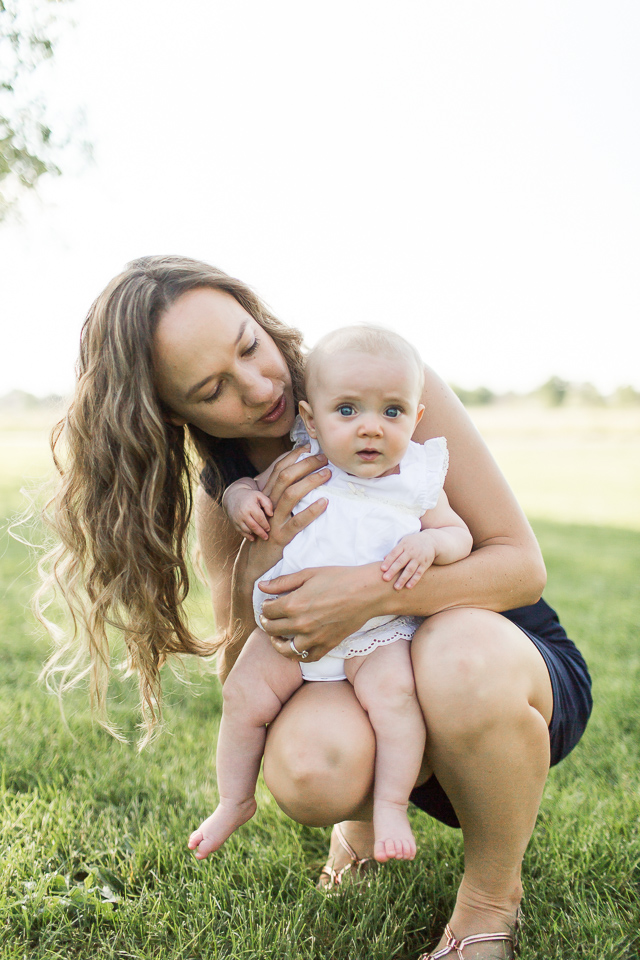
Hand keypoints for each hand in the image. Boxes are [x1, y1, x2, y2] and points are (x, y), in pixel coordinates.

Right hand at [224, 486, 272, 540]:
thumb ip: (267, 503)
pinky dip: (247, 536)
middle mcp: (243, 513)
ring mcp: (237, 519)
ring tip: (261, 536)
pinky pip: (241, 532)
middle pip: (254, 526)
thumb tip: (271, 515)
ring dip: (255, 535)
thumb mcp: (259, 495)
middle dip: (261, 533)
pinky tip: (253, 538)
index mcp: (250, 506)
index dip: (265, 525)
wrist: (233, 496)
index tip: (269, 529)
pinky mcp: (234, 523)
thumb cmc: (249, 497)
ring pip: (247, 530)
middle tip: (266, 537)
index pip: (260, 518)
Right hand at [240, 446, 330, 584]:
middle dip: (305, 464)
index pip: (279, 469)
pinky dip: (312, 511)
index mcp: (267, 496)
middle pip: (285, 477)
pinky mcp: (281, 536)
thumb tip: (303, 478)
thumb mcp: (274, 511)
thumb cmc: (269, 532)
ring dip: (310, 482)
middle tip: (324, 458)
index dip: (294, 456)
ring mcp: (274, 520)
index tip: (310, 446)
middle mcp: (269, 505)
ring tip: (327, 474)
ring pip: (290, 495)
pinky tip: (324, 502)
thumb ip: (285, 496)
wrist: (254, 560)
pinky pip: (297, 521)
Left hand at [257, 564, 380, 660]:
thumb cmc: (339, 578)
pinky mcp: (327, 645)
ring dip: (276, 642)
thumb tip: (261, 585)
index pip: (268, 610)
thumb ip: (283, 582)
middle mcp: (301, 624)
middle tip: (268, 617)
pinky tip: (295, 647)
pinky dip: (298, 655)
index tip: (268, 603)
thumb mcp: (308, 574)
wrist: (366, 592)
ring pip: (285, 649)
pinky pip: (307, 658)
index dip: (265, 606)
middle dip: (266, 622)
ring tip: (276, 636)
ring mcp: (314, 637)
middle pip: (272, 628)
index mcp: (294, 604)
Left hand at [381, 532, 436, 588]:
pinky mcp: (425, 564)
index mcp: (404, 545)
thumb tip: (384, 558)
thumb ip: (395, 551)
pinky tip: (408, 586)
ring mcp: (418, 558)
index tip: (382, 569)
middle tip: (385, 579)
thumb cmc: (412, 543)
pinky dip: (414, 580)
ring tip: (396, 587)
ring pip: (410, 570)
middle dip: (393, 571)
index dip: (388, 561)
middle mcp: (411, 552)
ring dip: (403, 579)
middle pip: (401, 562)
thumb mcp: (403, 542)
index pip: (394, 553)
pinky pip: (419, 573)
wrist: (431, 541)